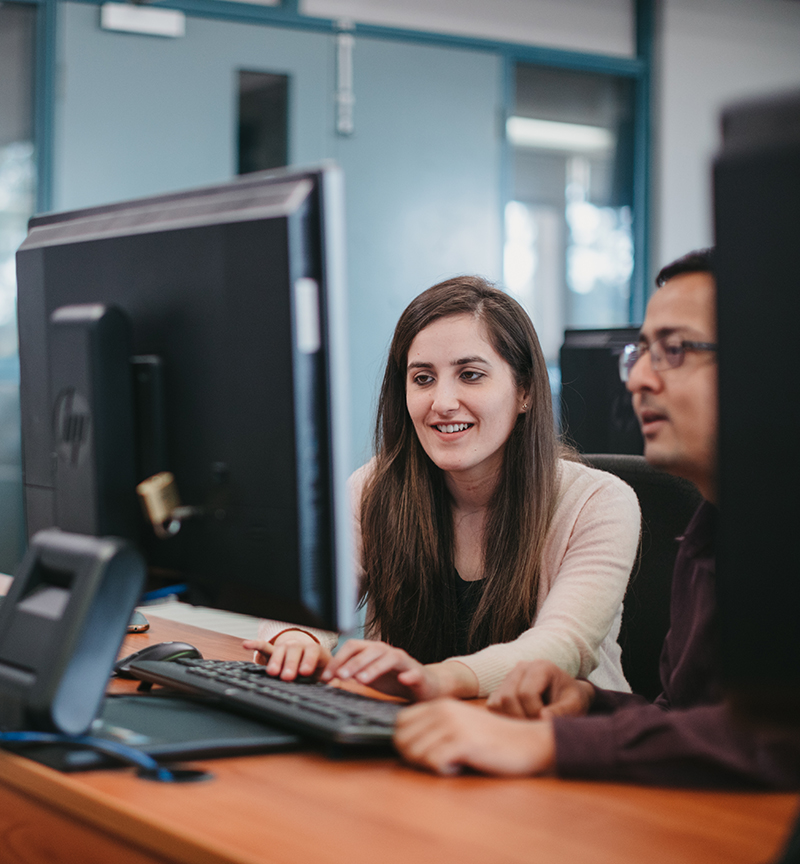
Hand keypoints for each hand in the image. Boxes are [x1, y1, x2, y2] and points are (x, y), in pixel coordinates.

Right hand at [243, 631, 331, 680]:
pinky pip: (264, 646)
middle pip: (295, 650)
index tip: (305, 671)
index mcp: (315, 651)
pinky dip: (255, 644)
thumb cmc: (319, 669)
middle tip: (288, 676)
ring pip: (280, 649)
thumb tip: (336, 684)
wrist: (311, 659)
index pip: (313, 651)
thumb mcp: (327, 674)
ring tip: (272, 672)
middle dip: (291, 663)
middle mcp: (300, 646)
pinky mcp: (274, 651)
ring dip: (276, 660)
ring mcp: (286, 647)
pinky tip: (246, 644)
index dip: (309, 660)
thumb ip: (331, 680)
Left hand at [320, 640, 477, 701]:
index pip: (353, 647)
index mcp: (374, 652)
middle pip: (369, 650)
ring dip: (374, 668)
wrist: (426, 685)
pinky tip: (404, 679)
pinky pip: (414, 672)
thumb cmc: (395, 680)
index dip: (339, 660)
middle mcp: (388, 652)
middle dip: (353, 663)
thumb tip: (327, 678)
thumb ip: (352, 675)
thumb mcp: (370, 677)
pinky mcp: (419, 673)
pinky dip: (409, 675)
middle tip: (341, 677)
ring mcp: (404, 661)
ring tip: (362, 680)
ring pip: (389, 658)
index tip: (327, 677)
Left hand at [394, 699, 555, 776]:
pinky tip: (458, 768)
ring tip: (451, 763)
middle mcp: (443, 711)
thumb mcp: (460, 723)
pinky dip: (443, 771)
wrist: (527, 742)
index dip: (405, 742)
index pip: (400, 722)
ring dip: (430, 766)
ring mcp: (453, 726)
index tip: (423, 754)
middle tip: (437, 763)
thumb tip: (403, 742)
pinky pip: (435, 762)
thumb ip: (435, 726)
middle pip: (403, 740)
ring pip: (416, 753)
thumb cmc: (492, 739)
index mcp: (440, 704)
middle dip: (414, 758)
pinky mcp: (464, 743)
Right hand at [487, 660, 594, 719]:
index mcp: (541, 667)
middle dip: (521, 718)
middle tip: (535, 727)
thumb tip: (542, 718)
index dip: (534, 713)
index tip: (545, 722)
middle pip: (508, 697)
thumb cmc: (572, 700)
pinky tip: (520, 721)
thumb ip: (562, 711)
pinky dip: (503, 718)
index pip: (526, 693)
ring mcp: (509, 677)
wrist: (567, 696)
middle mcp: (521, 667)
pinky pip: (493, 706)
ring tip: (529, 723)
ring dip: (511, 719)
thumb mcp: (575, 706)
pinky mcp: (501, 688)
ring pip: (497, 702)